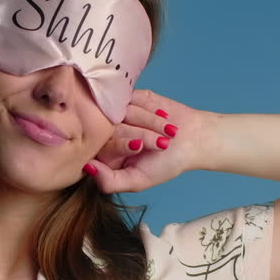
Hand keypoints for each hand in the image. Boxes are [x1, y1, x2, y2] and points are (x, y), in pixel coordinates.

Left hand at [83, 89, 207, 193]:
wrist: (193, 138)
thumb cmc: (166, 164)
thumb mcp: (138, 180)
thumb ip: (109, 182)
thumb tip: (86, 167)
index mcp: (106, 156)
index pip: (99, 147)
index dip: (122, 146)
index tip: (140, 149)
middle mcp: (109, 134)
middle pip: (111, 128)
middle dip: (140, 134)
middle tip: (159, 143)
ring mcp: (118, 114)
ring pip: (122, 112)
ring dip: (149, 122)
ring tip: (165, 131)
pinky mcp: (130, 97)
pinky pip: (132, 98)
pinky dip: (149, 109)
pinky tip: (162, 116)